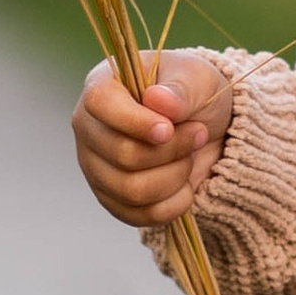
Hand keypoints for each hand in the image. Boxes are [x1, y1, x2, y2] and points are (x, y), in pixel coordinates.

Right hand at [73, 51, 234, 227]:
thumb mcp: (197, 78)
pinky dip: (174, 203)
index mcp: (102, 88)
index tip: (168, 129)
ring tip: (190, 156)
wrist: (205, 128)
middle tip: (199, 133)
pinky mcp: (113, 200)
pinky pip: (141, 215)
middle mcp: (90, 129)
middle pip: (123, 154)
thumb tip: (158, 100)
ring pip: (133, 190)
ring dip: (176, 175)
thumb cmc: (193, 94)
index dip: (135, 121)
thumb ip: (180, 88)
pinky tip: (186, 184)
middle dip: (172, 149)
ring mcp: (97, 168)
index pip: (100, 104)